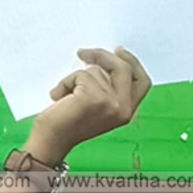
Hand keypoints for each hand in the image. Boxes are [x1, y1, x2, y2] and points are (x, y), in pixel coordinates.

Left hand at [26, 47, 151, 162]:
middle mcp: (124, 108)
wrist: (50, 141)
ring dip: (74, 78)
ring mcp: (111, 103)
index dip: (132, 63)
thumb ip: (107, 89)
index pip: (142, 81)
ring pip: (96, 70)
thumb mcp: (96, 107)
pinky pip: (80, 75)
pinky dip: (65, 82)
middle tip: (83, 53)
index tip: (118, 51)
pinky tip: (58, 97)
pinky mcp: (95, 98)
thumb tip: (101, 62)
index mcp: (128, 111)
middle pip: (124, 68)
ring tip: (65, 96)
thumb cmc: (66, 125)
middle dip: (103, 56)